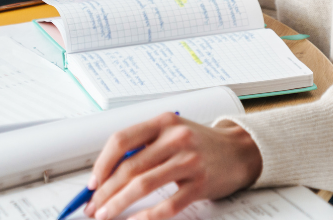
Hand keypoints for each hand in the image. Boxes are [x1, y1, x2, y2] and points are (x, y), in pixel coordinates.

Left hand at [84, 113, 262, 219]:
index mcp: (163, 123)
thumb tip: (107, 171)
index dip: (102, 163)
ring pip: (143, 185)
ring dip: (118, 204)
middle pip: (129, 167)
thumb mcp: (172, 131)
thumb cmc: (202, 143)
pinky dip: (145, 217)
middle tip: (93, 205)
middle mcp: (175, 139)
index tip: (92, 182)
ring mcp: (189, 162)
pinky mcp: (199, 185)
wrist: (240, 150)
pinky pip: (166, 205)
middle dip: (105, 190)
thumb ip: (144, 144)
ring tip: (105, 215)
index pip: (121, 140)